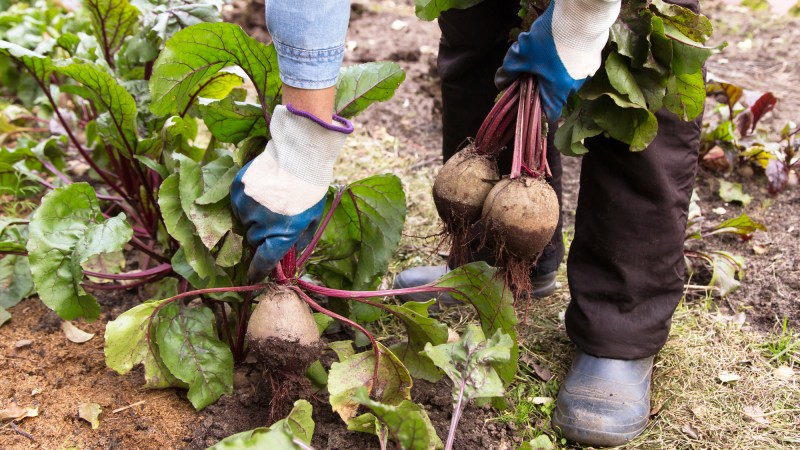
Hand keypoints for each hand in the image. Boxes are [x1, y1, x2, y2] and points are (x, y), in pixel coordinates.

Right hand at [231, 104, 352, 281]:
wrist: (299, 154)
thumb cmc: (310, 189)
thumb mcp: (312, 219)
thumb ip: (299, 241)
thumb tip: (290, 256)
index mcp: (282, 234)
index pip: (264, 261)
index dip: (259, 271)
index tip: (255, 276)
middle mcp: (261, 224)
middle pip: (255, 240)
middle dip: (263, 237)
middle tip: (275, 222)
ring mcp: (246, 207)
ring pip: (246, 222)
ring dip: (255, 218)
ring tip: (271, 201)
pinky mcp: (238, 191)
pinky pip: (238, 205)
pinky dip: (248, 203)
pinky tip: (262, 191)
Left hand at [496, 0, 620, 120]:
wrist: (581, 14)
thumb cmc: (551, 40)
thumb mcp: (522, 55)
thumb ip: (509, 72)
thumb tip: (501, 83)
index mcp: (559, 92)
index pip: (550, 115)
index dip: (538, 114)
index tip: (529, 106)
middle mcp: (576, 86)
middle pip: (556, 93)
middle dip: (543, 84)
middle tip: (531, 69)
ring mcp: (588, 71)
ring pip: (566, 77)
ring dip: (555, 69)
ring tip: (544, 51)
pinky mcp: (594, 56)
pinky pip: (577, 63)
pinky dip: (568, 57)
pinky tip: (559, 43)